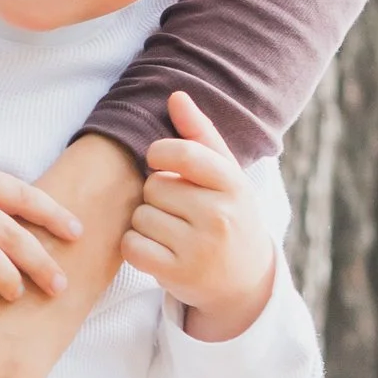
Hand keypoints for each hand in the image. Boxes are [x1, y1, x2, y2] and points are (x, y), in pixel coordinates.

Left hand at [123, 91, 277, 340]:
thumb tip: (176, 96)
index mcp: (233, 185)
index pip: (183, 154)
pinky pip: (132, 245)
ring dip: (146, 221)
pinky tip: (157, 248)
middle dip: (157, 194)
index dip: (160, 153)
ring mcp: (199, 248)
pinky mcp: (177, 274)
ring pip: (141, 216)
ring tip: (172, 230)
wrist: (245, 281)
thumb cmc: (229, 215)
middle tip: (178, 208)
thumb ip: (200, 134)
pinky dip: (136, 246)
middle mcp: (220, 216)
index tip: (160, 160)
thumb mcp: (226, 175)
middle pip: (154, 186)